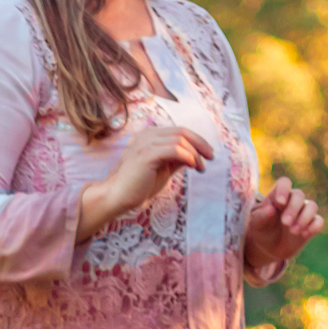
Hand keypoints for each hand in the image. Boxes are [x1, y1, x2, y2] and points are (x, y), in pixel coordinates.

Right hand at [78, 125, 213, 239]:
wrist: (116, 197)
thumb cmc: (138, 186)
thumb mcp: (162, 170)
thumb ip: (175, 160)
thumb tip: (194, 156)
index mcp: (149, 136)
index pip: (178, 131)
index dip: (195, 140)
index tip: (207, 154)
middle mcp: (147, 134)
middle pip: (181, 131)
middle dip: (200, 143)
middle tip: (211, 156)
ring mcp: (145, 142)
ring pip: (179, 139)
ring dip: (195, 152)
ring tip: (201, 167)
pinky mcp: (146, 154)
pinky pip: (174, 149)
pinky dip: (188, 156)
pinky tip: (194, 166)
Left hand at [244, 176, 323, 274]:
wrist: (268, 248)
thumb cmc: (261, 229)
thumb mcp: (255, 224)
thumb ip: (261, 216)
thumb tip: (271, 209)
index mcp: (278, 195)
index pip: (284, 183)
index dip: (284, 190)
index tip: (280, 203)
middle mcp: (292, 200)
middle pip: (299, 195)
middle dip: (293, 209)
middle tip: (285, 223)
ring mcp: (303, 212)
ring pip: (312, 206)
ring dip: (305, 218)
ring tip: (293, 232)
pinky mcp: (311, 225)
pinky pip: (319, 221)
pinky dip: (314, 226)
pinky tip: (304, 234)